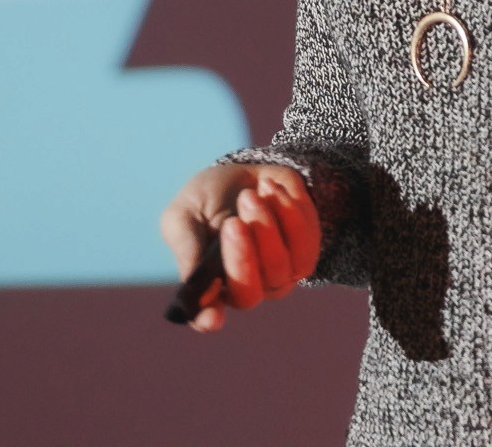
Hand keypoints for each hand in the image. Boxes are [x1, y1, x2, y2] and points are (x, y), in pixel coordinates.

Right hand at [159, 159, 320, 332]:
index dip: (209, 319)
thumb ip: (186, 247)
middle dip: (243, 256)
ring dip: (266, 226)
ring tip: (249, 194)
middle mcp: (246, 288)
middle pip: (250, 293)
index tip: (211, 314)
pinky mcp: (305, 250)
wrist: (243, 173)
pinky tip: (268, 187)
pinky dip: (289, 211)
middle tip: (233, 222)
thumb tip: (193, 281)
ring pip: (282, 266)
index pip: (208, 318)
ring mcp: (279, 273)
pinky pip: (306, 241)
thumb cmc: (205, 200)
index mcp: (208, 287)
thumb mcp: (184, 215)